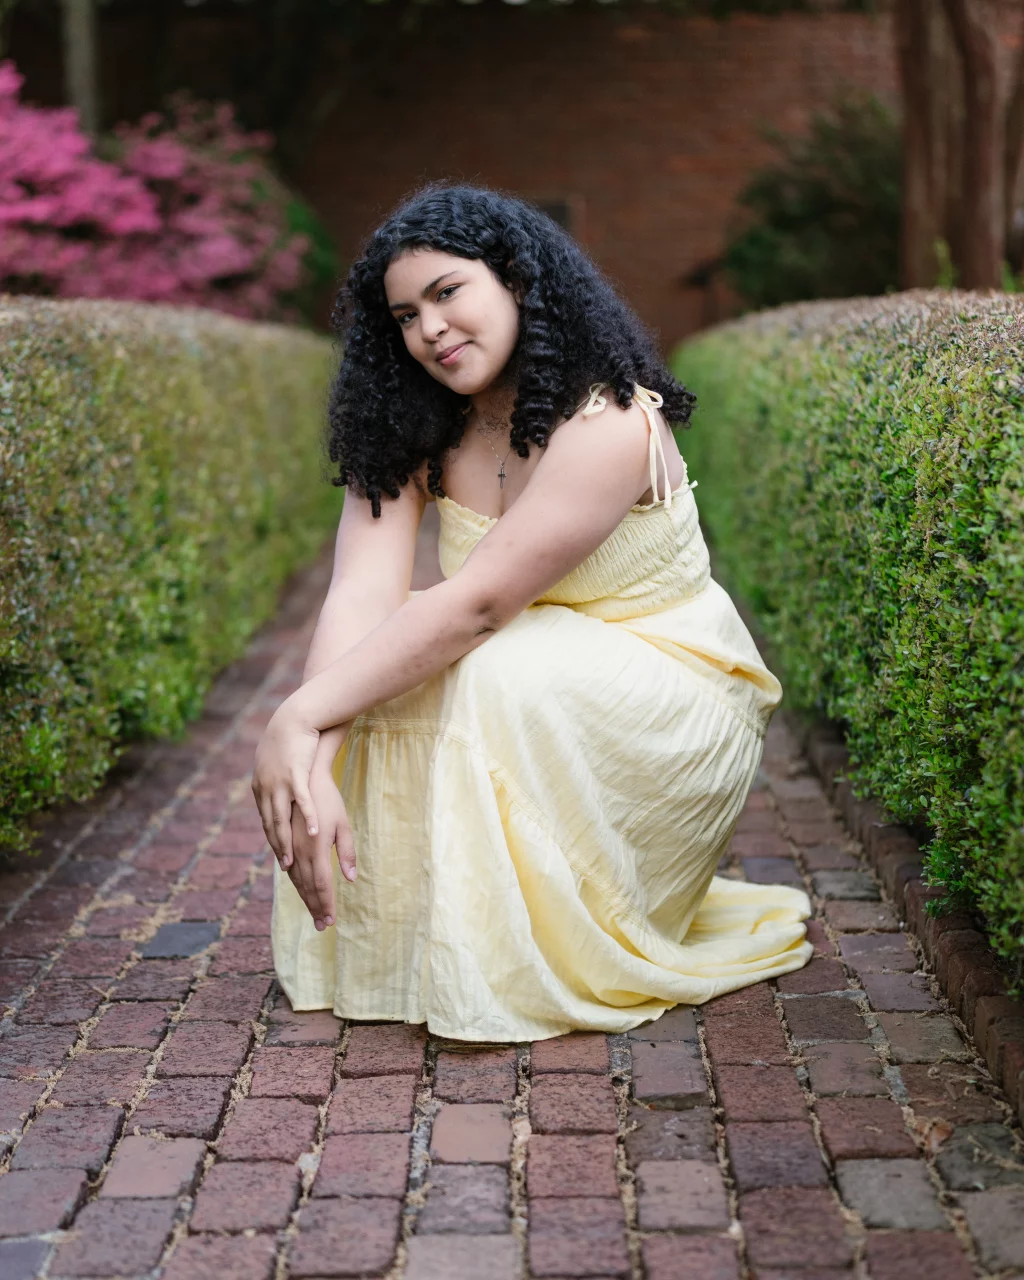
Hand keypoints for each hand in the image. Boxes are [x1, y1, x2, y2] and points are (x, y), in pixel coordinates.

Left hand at [251, 701, 319, 867]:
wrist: (294, 717)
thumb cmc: (290, 738)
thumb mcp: (277, 761)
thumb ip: (276, 779)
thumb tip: (279, 791)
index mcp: (261, 786)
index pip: (267, 819)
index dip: (273, 839)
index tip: (280, 856)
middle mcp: (266, 787)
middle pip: (271, 824)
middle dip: (277, 848)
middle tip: (285, 868)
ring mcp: (279, 782)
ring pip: (281, 818)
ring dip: (285, 842)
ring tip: (291, 862)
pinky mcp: (295, 774)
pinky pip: (302, 801)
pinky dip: (307, 818)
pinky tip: (313, 833)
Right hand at [286, 769, 356, 930]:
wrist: (305, 779)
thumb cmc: (330, 801)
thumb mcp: (344, 825)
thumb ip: (347, 852)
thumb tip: (352, 879)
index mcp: (316, 848)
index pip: (322, 884)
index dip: (326, 904)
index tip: (331, 922)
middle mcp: (300, 851)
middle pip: (308, 887)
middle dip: (315, 907)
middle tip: (322, 926)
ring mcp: (290, 847)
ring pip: (297, 881)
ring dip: (305, 899)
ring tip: (315, 915)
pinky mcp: (285, 842)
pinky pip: (290, 869)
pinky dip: (297, 885)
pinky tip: (302, 892)